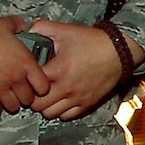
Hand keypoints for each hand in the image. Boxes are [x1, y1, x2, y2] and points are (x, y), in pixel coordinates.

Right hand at [0, 14, 52, 117]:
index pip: (44, 86)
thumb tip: (21, 26)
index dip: (41, 86)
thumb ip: (17, 25)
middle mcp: (16, 79)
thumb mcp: (4, 23)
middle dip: (25, 96)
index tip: (34, 83)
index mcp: (25, 62)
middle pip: (29, 99)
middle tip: (19, 90)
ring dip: (11, 103)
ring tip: (6, 96)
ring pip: (13, 107)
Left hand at [29, 21, 143, 119]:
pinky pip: (67, 116)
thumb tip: (27, 30)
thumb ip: (41, 28)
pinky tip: (60, 99)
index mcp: (58, 69)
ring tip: (45, 95)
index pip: (30, 85)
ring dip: (44, 106)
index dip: (25, 81)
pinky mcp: (87, 103)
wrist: (119, 51)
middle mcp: (66, 88)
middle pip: (37, 105)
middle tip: (33, 88)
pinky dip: (60, 110)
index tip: (26, 76)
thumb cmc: (92, 41)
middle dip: (32, 97)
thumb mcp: (65, 30)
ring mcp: (77, 98)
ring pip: (50, 114)